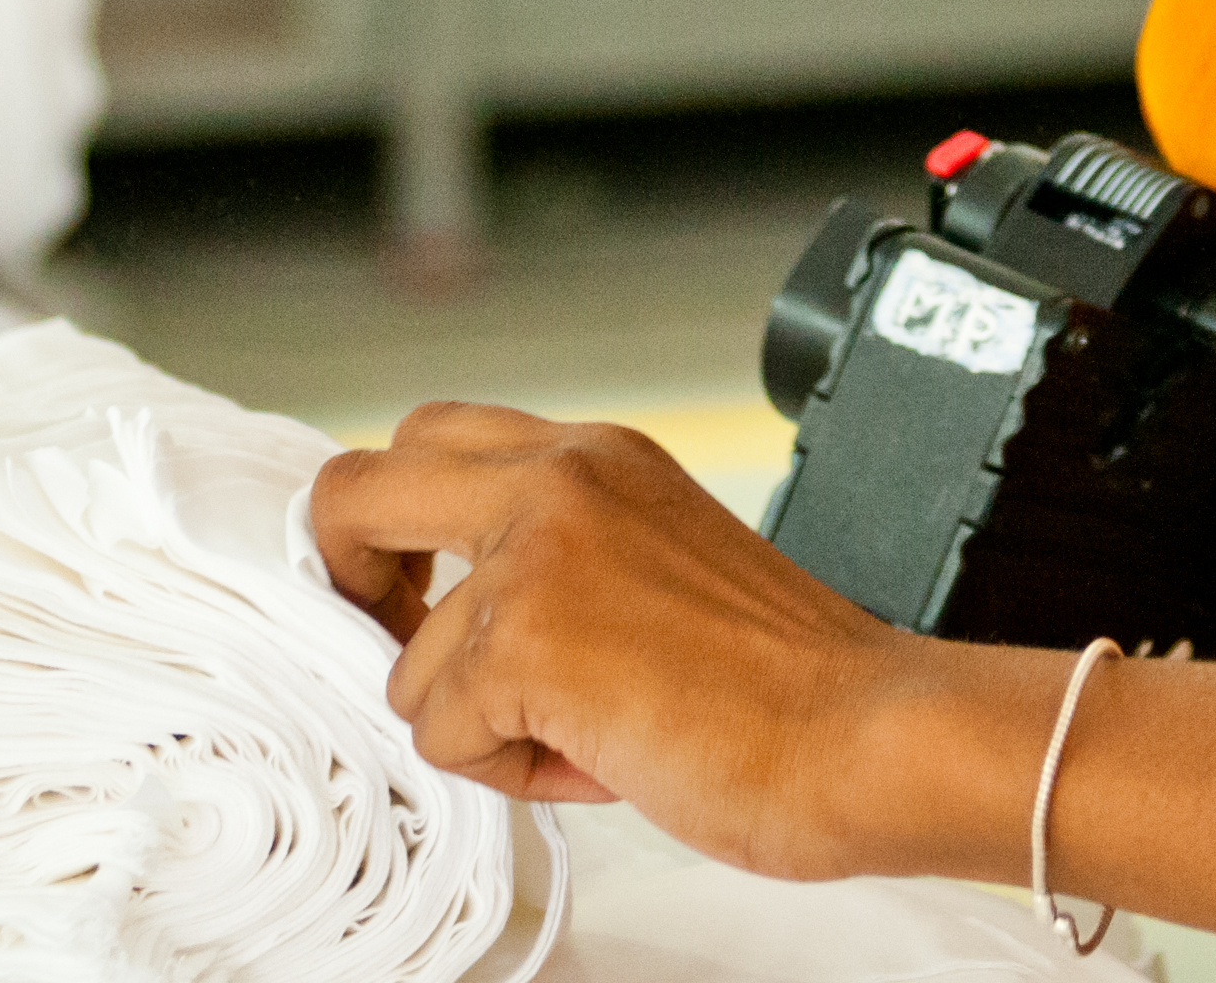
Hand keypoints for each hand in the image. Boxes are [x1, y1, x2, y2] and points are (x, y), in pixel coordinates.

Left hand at [308, 404, 929, 879]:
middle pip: (356, 489)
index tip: (417, 588)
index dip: (399, 523)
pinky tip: (598, 762)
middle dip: (348, 579)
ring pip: (407, 663)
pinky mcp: (526, 643)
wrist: (867, 733)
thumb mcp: (661, 554)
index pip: (433, 439)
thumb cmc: (791, 679)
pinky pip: (442, 736)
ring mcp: (536, 554)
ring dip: (479, 725)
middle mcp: (559, 478)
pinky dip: (511, 775)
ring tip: (590, 735)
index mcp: (600, 453)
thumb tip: (451, 613)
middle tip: (405, 644)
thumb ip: (561, 549)